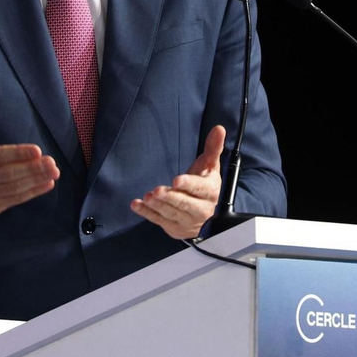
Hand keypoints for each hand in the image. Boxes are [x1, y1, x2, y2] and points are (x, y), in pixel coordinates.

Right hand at [0, 88, 58, 225]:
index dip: (17, 154)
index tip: (38, 150)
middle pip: (7, 175)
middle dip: (31, 169)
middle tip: (52, 161)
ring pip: (13, 189)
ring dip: (36, 180)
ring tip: (54, 171)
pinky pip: (14, 200)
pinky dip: (33, 192)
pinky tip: (48, 183)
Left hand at [130, 125, 225, 239]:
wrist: (206, 214)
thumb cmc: (205, 185)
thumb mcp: (210, 166)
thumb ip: (213, 148)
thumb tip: (219, 128)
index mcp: (211, 192)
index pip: (200, 189)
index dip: (188, 185)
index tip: (176, 180)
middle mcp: (201, 210)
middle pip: (184, 204)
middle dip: (170, 197)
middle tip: (156, 191)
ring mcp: (187, 221)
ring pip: (171, 213)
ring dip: (157, 206)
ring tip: (147, 196)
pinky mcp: (174, 228)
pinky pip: (158, 220)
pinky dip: (147, 213)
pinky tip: (137, 204)